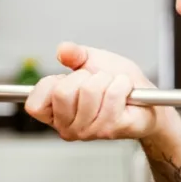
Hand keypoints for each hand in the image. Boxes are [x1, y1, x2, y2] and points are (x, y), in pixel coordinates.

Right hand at [24, 42, 160, 140]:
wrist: (146, 98)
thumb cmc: (117, 83)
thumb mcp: (92, 61)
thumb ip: (74, 55)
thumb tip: (63, 50)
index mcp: (56, 113)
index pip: (34, 103)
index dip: (52, 83)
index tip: (69, 79)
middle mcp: (68, 126)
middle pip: (62, 93)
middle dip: (85, 77)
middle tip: (97, 82)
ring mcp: (88, 131)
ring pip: (89, 91)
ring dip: (107, 80)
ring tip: (113, 86)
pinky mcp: (110, 130)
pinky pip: (112, 95)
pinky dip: (122, 84)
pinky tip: (125, 91)